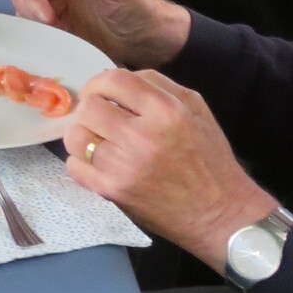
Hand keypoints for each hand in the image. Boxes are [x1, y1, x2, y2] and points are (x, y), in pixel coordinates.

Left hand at [65, 69, 275, 269]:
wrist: (218, 213)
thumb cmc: (209, 157)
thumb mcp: (195, 108)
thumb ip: (157, 85)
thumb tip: (115, 79)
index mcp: (167, 111)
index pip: (113, 80)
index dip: (99, 81)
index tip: (101, 92)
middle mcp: (142, 137)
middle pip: (88, 107)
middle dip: (90, 108)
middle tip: (100, 117)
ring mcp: (124, 167)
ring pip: (75, 137)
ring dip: (83, 134)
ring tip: (98, 139)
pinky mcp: (112, 192)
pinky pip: (74, 167)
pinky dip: (81, 161)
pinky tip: (98, 162)